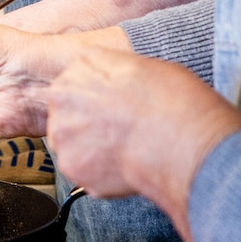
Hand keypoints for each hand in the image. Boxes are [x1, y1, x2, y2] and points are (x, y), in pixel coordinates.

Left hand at [46, 47, 240, 241]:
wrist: (179, 139)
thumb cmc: (172, 101)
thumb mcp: (143, 66)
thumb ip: (116, 78)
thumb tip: (119, 89)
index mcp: (80, 66)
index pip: (77, 85)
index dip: (98, 102)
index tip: (114, 111)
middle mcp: (62, 97)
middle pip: (69, 115)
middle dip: (90, 127)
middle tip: (119, 133)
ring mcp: (63, 134)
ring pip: (73, 146)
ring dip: (93, 151)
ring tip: (125, 151)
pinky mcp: (71, 167)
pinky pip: (83, 173)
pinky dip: (100, 175)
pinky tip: (125, 166)